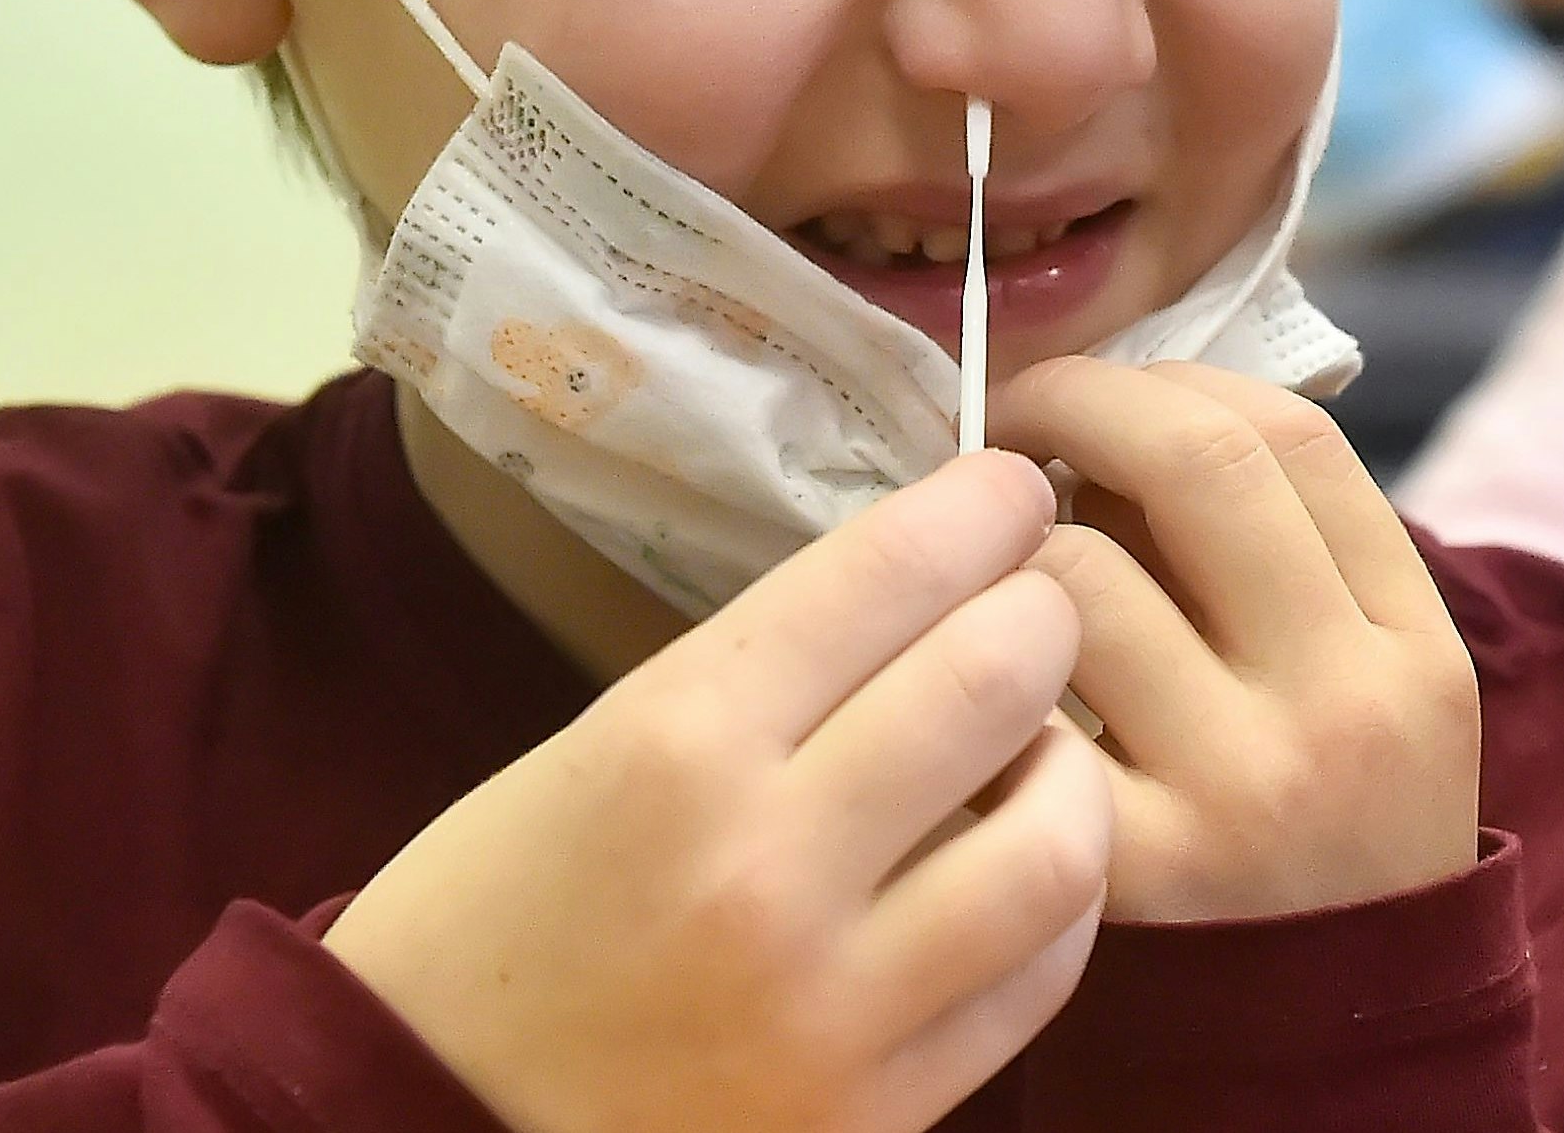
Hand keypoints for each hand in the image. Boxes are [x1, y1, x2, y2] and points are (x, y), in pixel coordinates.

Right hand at [325, 453, 1110, 1132]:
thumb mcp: (590, 755)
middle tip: (1036, 607)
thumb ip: (758, 679)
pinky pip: (1041, 977)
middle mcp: (766, 869)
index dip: (980, 509)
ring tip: (1043, 749)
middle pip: (998, 678)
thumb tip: (925, 590)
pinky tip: (1032, 868)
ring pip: (1061, 840)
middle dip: (1042, 614)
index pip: (887, 575)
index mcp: (672, 747)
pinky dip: (1062, 901)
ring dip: (1074, 766)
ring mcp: (834, 1005)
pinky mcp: (878, 1111)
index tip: (1011, 491)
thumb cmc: (489, 926)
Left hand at [1000, 358, 1481, 922]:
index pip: (1290, 436)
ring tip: (997, 575)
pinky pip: (1017, 711)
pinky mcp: (1134, 872)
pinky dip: (980, 677)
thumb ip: (1288, 565)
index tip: (1099, 394)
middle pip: (1198, 461)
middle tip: (1013, 431)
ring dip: (1010, 549)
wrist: (1329, 1048)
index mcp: (1412, 646)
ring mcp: (1241, 790)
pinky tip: (976, 690)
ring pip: (1079, 575)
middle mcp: (1343, 704)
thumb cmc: (1323, 840)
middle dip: (1075, 406)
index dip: (1169, 380)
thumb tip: (1120, 415)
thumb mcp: (1374, 694)